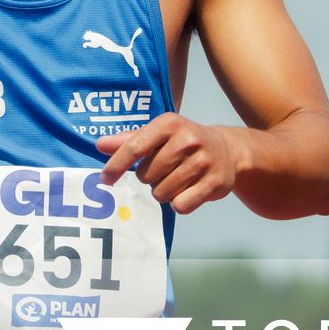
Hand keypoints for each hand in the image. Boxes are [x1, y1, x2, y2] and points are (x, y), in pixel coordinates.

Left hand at [96, 114, 243, 214]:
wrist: (228, 149)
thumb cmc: (183, 142)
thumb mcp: (159, 134)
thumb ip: (129, 140)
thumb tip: (100, 145)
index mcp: (170, 123)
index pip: (135, 147)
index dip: (116, 165)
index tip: (104, 179)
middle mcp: (188, 139)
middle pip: (147, 176)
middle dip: (149, 179)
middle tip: (164, 170)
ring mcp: (203, 161)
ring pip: (162, 193)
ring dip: (163, 192)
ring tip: (177, 179)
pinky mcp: (215, 183)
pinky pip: (181, 206)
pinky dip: (179, 203)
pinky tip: (189, 190)